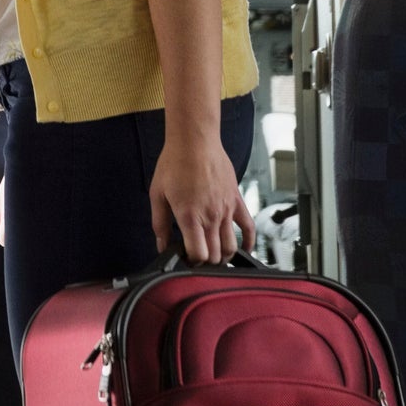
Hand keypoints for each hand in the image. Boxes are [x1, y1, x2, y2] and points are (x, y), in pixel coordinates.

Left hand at [150, 137, 253, 263]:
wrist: (195, 142)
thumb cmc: (174, 164)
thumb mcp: (157, 194)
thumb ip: (159, 224)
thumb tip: (162, 245)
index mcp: (189, 216)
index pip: (199, 254)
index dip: (192, 262)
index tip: (185, 259)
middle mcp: (211, 216)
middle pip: (215, 255)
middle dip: (206, 262)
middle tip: (197, 258)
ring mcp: (227, 210)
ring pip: (231, 246)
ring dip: (223, 256)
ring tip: (213, 255)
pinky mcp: (237, 201)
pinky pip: (248, 227)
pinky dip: (248, 242)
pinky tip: (242, 249)